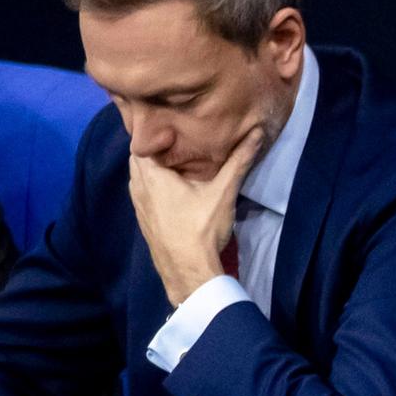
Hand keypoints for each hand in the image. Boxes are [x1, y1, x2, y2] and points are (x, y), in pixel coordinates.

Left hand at [129, 127, 263, 305]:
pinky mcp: (143, 219)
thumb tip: (257, 133)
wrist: (187, 273)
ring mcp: (138, 205)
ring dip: (154, 167)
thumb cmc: (201, 230)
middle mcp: (138, 187)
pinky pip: (143, 191)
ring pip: (140, 176)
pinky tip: (172, 187)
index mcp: (151, 174)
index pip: (142, 139)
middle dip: (155, 147)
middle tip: (177, 138)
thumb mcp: (223, 193)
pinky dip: (153, 184)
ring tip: (176, 159)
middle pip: (140, 157)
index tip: (172, 122)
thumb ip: (238, 161)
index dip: (154, 129)